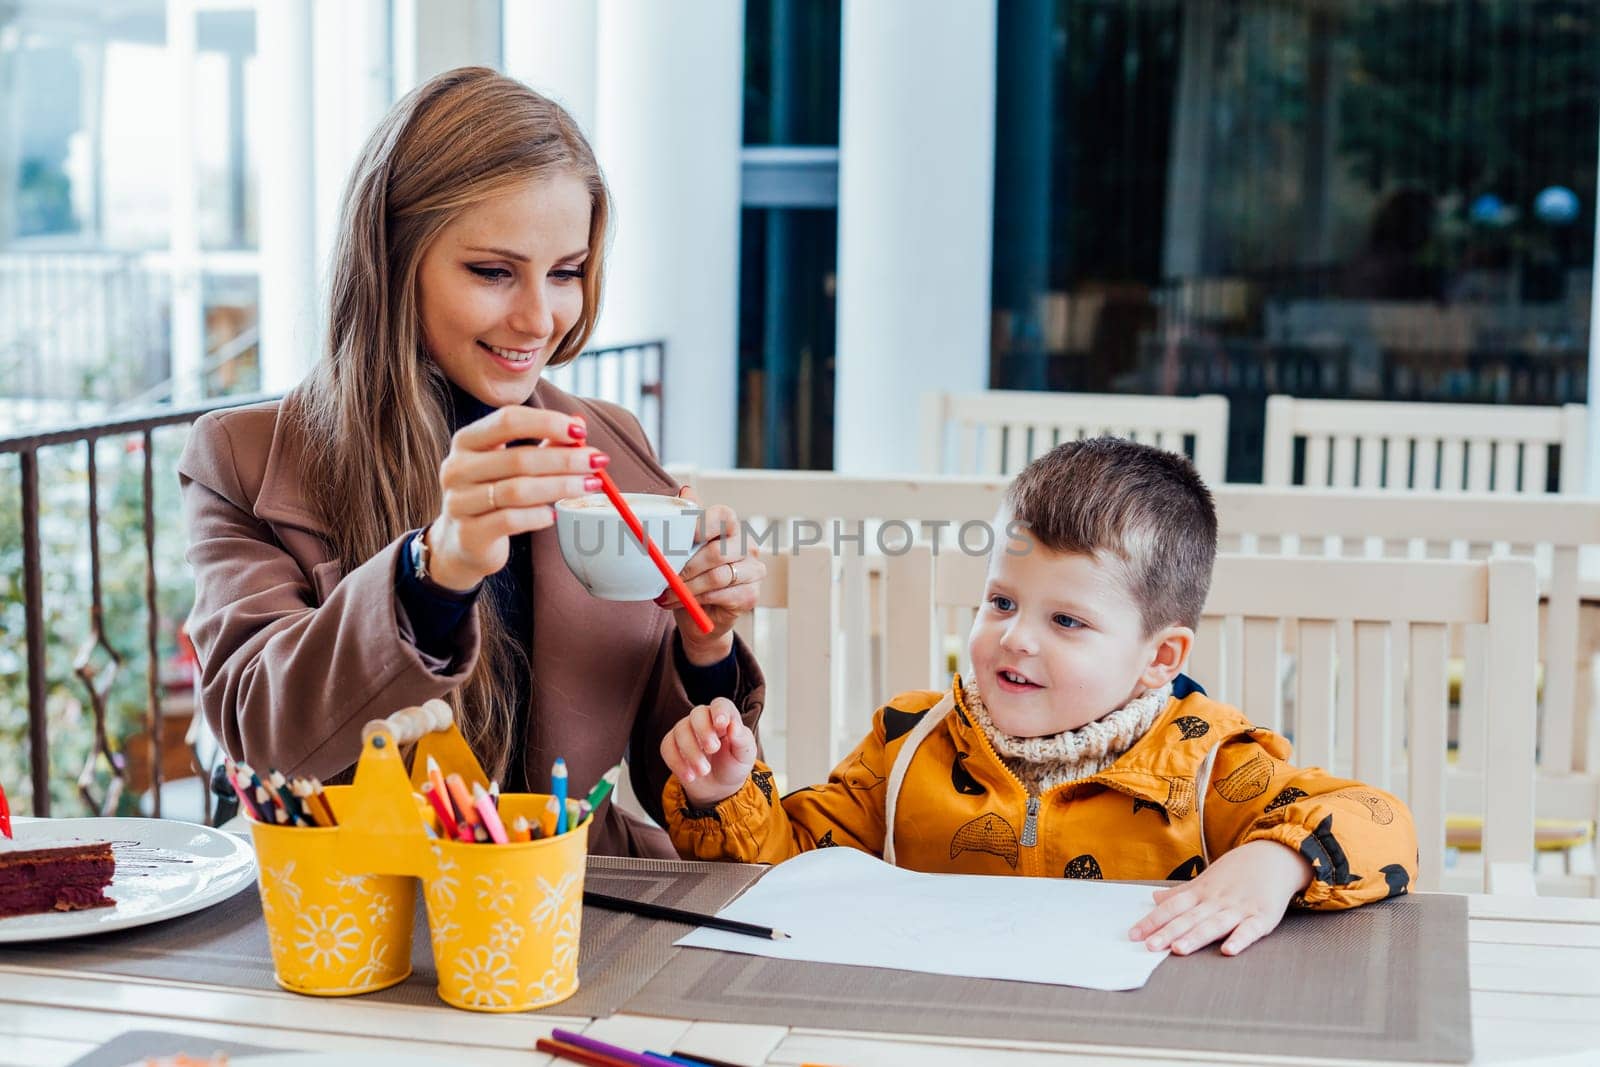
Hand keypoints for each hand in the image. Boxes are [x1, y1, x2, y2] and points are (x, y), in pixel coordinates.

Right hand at [426, 407, 606, 590]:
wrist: (462, 542)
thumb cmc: (493, 495)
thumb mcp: (513, 464)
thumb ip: (544, 442)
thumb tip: (579, 424)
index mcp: (467, 441)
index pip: (508, 420)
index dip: (547, 423)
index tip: (580, 432)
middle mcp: (457, 468)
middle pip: (518, 458)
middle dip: (564, 459)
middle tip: (597, 462)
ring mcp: (458, 502)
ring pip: (517, 490)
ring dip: (560, 486)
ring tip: (588, 486)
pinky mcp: (469, 533)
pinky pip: (510, 520)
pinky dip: (537, 515)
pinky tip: (554, 515)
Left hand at [656, 487, 764, 664]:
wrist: (703, 613)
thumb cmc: (694, 575)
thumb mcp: (685, 547)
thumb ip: (686, 521)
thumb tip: (685, 491)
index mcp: (731, 527)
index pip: (723, 515)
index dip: (703, 524)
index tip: (686, 538)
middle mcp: (747, 545)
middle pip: (718, 551)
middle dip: (687, 566)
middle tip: (666, 575)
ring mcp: (753, 570)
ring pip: (717, 577)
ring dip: (687, 587)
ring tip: (667, 594)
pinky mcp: (751, 595)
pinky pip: (721, 596)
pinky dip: (697, 600)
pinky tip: (683, 602)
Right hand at [660, 697, 757, 806]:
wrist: (719, 787)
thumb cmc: (734, 765)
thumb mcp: (745, 755)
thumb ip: (742, 739)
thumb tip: (734, 726)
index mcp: (725, 718)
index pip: (720, 705)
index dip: (720, 711)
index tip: (721, 724)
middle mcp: (703, 720)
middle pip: (697, 713)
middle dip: (703, 731)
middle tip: (713, 749)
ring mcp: (686, 731)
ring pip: (680, 731)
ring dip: (691, 752)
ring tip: (704, 771)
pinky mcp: (672, 746)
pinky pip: (667, 747)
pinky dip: (677, 762)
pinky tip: (690, 776)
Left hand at [1128, 840, 1312, 956]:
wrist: (1274, 857)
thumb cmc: (1236, 872)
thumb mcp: (1206, 880)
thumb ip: (1181, 893)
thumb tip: (1155, 898)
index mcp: (1201, 892)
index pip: (1172, 907)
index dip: (1152, 921)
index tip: (1134, 935)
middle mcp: (1217, 900)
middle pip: (1189, 918)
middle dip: (1168, 932)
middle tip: (1149, 946)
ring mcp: (1239, 908)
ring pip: (1214, 924)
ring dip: (1196, 937)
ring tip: (1178, 949)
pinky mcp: (1263, 917)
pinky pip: (1250, 930)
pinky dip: (1240, 939)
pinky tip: (1228, 950)